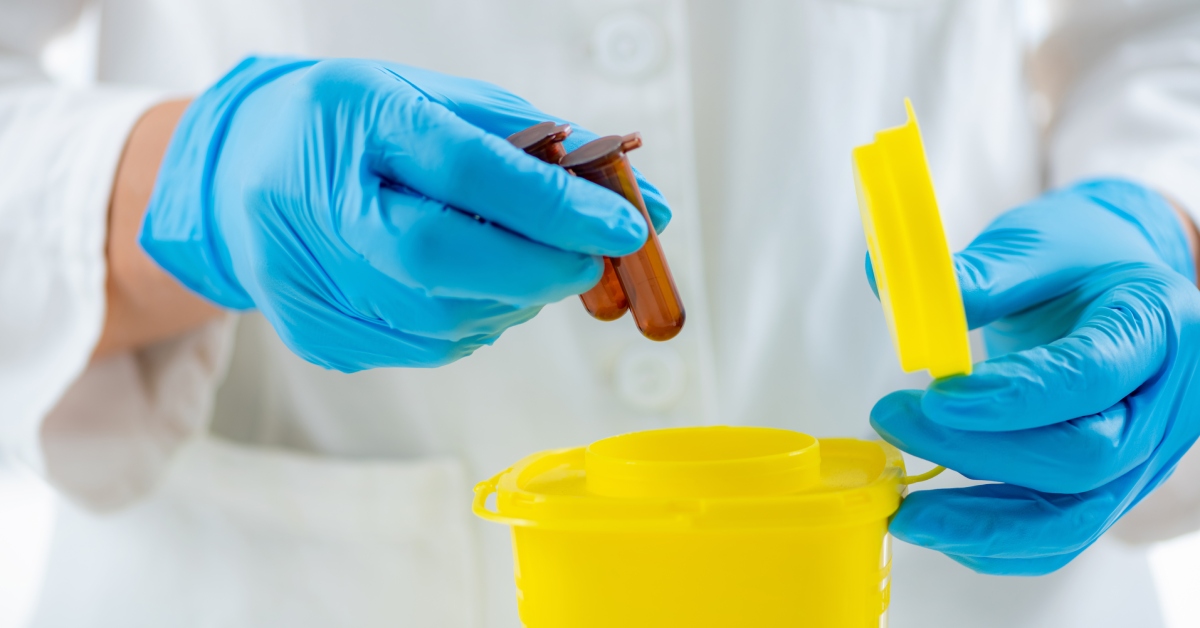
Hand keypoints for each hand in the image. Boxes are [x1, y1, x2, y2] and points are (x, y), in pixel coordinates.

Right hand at [140, 56, 670, 370]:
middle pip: (441, 257)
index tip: (624, 225)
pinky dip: (473, 325)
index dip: (554, 206)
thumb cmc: (355, 128)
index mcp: (352, 116)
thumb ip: (537, 147)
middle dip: (539, 268)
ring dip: (513, 302)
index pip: (464, 168)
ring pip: (437, 320)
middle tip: (590, 263)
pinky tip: (480, 292)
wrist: (238, 173)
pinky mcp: (311, 332)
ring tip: (534, 270)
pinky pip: (419, 347)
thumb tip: (643, 204)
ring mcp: (300, 276)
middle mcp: (312, 198)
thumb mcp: (436, 101)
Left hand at [869, 179, 1199, 574]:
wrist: (1117, 282)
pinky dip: (996, 543)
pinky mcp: (1113, 487)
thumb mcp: (1035, 243)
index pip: (1090, 378)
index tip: (937, 399)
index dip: (1012, 398)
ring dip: (982, 523)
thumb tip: (888, 287)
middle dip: (980, 453)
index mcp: (1155, 324)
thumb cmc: (1078, 256)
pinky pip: (1061, 534)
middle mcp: (1166, 402)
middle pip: (1084, 457)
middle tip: (893, 421)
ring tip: (905, 509)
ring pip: (1075, 516)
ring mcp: (1146, 455)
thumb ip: (976, 274)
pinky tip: (938, 525)